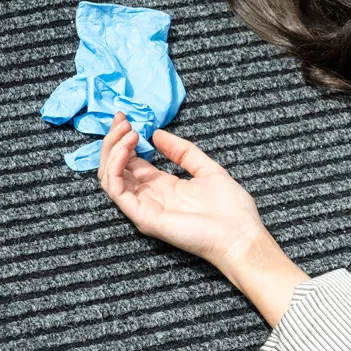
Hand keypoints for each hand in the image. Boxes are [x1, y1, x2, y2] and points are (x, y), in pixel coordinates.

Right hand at [98, 111, 267, 270]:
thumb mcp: (207, 169)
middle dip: (114, 141)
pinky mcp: (144, 216)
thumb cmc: (230, 207)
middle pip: (116, 167)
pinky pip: (117, 191)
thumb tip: (158, 133)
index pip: (130, 161)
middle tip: (121, 120)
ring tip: (127, 132)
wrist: (240, 233)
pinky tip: (126, 149)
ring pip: (110, 178)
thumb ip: (183, 152)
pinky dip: (116, 167)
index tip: (124, 117)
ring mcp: (144, 207)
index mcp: (162, 186)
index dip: (124, 139)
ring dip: (113, 151)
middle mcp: (149, 196)